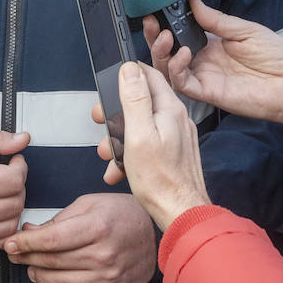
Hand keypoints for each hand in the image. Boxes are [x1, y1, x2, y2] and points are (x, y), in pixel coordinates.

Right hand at [0, 130, 28, 248]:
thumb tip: (23, 139)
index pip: (14, 180)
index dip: (20, 166)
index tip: (13, 160)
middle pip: (16, 202)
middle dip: (19, 185)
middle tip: (8, 174)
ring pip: (11, 224)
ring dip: (14, 206)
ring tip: (2, 192)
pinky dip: (4, 226)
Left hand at [3, 192, 156, 282]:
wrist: (155, 233)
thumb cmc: (122, 213)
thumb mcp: (89, 203)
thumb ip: (58, 219)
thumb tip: (29, 232)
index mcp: (96, 227)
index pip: (50, 240)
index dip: (24, 243)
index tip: (9, 243)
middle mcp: (103, 255)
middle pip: (52, 262)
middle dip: (27, 258)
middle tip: (15, 254)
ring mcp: (109, 277)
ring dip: (39, 276)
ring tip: (32, 267)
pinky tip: (54, 279)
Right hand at [97, 62, 208, 229]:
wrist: (182, 213)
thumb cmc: (160, 180)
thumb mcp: (138, 135)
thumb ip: (134, 99)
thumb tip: (129, 69)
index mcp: (169, 109)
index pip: (149, 74)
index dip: (126, 75)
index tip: (109, 84)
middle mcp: (176, 118)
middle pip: (142, 100)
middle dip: (116, 111)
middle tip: (101, 121)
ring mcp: (176, 136)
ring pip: (142, 124)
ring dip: (120, 136)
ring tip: (108, 153)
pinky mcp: (174, 152)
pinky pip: (148, 143)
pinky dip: (131, 152)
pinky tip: (120, 169)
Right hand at [145, 0, 282, 131]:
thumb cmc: (277, 57)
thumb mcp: (245, 30)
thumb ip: (216, 20)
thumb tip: (192, 2)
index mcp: (212, 43)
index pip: (181, 32)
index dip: (167, 23)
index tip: (158, 9)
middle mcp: (204, 61)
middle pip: (168, 51)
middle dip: (155, 37)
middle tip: (151, 23)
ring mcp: (205, 77)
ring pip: (169, 68)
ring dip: (161, 52)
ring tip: (164, 36)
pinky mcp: (208, 93)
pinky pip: (183, 84)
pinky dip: (177, 69)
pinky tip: (183, 54)